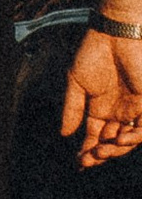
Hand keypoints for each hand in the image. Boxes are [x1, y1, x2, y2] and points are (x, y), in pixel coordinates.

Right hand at [61, 27, 141, 168]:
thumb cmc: (93, 53)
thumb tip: (64, 134)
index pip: (95, 136)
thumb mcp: (76, 83)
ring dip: (115, 151)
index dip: (87, 152)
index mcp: (100, 108)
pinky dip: (133, 138)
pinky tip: (118, 141)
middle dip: (99, 155)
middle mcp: (118, 112)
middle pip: (111, 143)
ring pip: (127, 140)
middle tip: (86, 161)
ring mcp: (132, 109)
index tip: (78, 164)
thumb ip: (72, 108)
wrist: (114, 34)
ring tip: (99, 153)